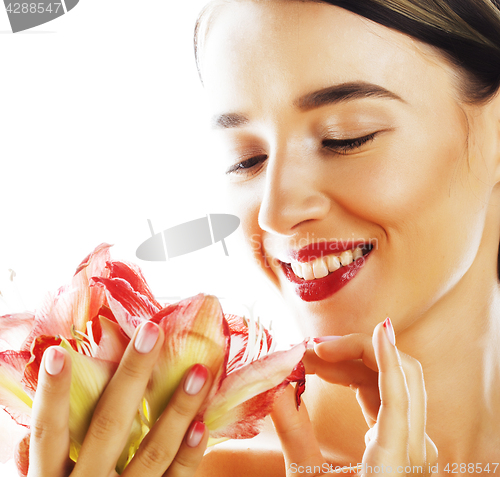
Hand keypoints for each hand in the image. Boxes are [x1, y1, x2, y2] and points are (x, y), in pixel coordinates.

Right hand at [28, 321, 212, 476]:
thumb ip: (35, 466)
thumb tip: (26, 430)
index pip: (48, 434)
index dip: (52, 395)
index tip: (59, 353)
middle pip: (108, 427)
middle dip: (131, 377)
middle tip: (151, 332)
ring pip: (152, 453)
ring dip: (176, 410)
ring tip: (199, 370)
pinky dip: (190, 456)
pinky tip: (203, 424)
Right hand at [271, 319, 437, 475]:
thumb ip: (292, 434)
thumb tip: (275, 388)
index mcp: (394, 459)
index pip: (399, 393)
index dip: (387, 356)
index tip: (376, 326)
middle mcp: (413, 447)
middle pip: (400, 377)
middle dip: (356, 353)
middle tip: (311, 349)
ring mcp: (412, 444)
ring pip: (394, 383)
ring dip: (354, 364)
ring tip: (311, 360)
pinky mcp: (403, 442)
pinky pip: (389, 397)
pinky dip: (360, 380)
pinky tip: (330, 375)